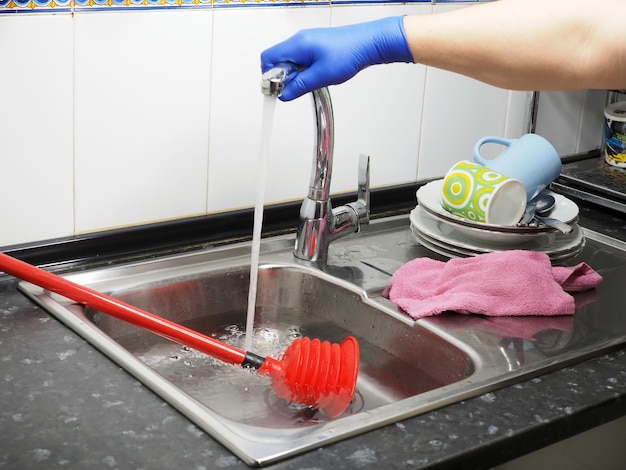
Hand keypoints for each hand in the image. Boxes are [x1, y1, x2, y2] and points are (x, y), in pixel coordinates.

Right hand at [261, 16, 413, 100]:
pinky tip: (315, 78)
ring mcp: (307, 42)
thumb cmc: (350, 52)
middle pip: (277, 60)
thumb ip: (300, 86)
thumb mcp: (322, 76)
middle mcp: (299, 40)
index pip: (268, 59)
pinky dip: (303, 71)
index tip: (277, 91)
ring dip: (294, 76)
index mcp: (297, 44)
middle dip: (282, 78)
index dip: (268, 77)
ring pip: (289, 61)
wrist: (369, 43)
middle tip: (294, 90)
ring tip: (310, 83)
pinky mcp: (315, 46)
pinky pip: (301, 60)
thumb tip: (284, 95)